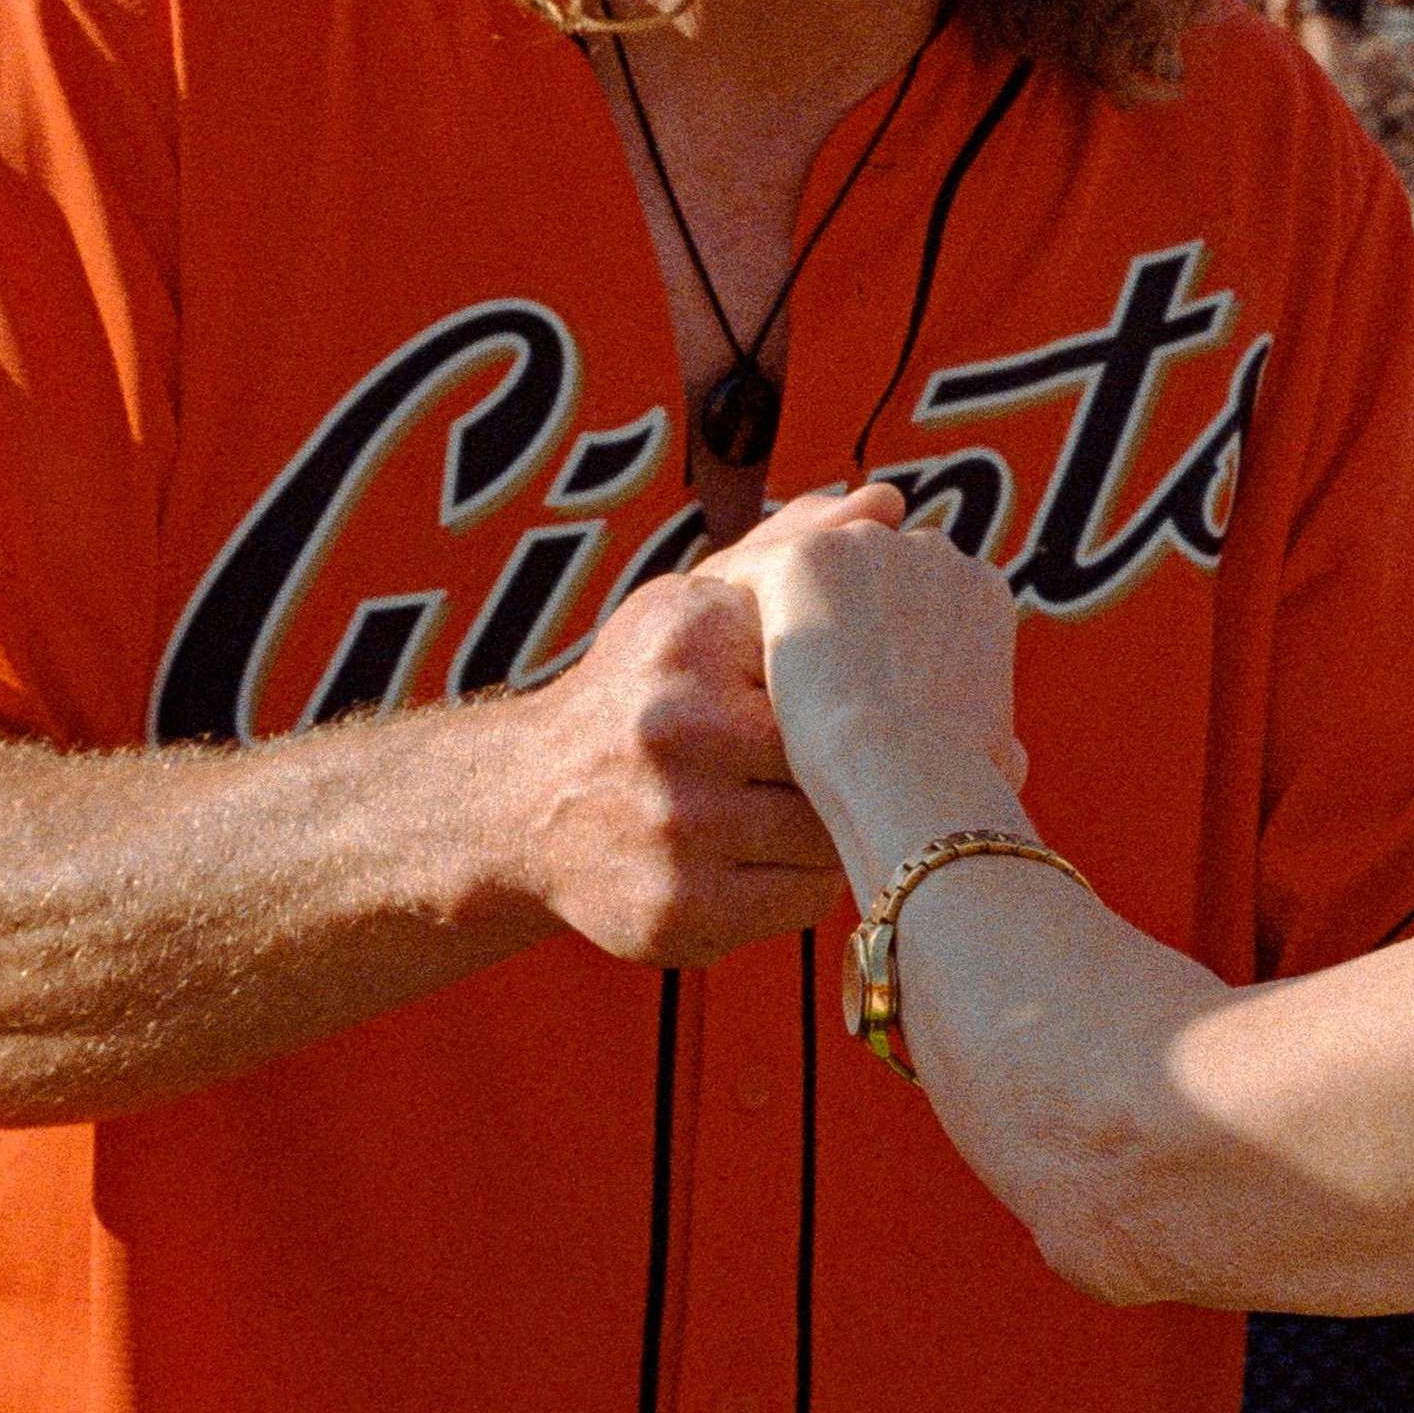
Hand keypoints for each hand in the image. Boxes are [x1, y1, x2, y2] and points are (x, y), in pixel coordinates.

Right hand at [484, 547, 849, 967]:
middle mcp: (674, 727)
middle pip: (836, 753)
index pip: (834, 663)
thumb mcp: (696, 604)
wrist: (525, 802)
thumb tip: (888, 501)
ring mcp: (673, 826)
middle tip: (839, 764)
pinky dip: (802, 882)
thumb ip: (789, 550)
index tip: (837, 700)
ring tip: (801, 810)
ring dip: (832, 827)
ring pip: (829, 834)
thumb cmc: (642, 690)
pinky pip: (802, 900)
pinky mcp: (676, 910)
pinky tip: (773, 858)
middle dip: (846, 763)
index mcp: (689, 633)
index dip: (847, 689)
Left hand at [705, 488, 1031, 867]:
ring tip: (750, 675)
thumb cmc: (957, 784)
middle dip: (836, 614)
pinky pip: (754, 575)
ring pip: (808, 571)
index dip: (881, 639)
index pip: (918, 593)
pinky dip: (738, 612)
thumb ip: (997, 734)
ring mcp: (865, 547)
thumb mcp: (997, 752)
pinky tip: (723, 663)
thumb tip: (1007, 756)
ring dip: (785, 611)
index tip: (856, 688)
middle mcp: (930, 551)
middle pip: (864, 570)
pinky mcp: (804, 559)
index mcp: (980, 589)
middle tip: (799, 681)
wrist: (905, 773)